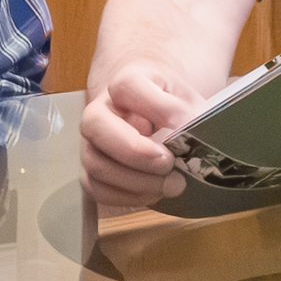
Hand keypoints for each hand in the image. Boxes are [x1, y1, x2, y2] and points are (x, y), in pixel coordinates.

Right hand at [81, 59, 197, 207]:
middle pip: (95, 125)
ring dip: (137, 182)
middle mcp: (101, 110)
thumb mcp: (188, 104)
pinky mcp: (92, 170)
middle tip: (169, 163)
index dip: (155, 108)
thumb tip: (185, 130)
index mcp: (127, 84)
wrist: (159, 123)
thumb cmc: (173, 112)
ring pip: (95, 163)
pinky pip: (98, 189)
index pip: (125, 86)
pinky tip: (155, 193)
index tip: (182, 126)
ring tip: (172, 185)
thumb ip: (187, 114)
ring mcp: (92, 142)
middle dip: (134, 151)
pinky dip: (129, 197)